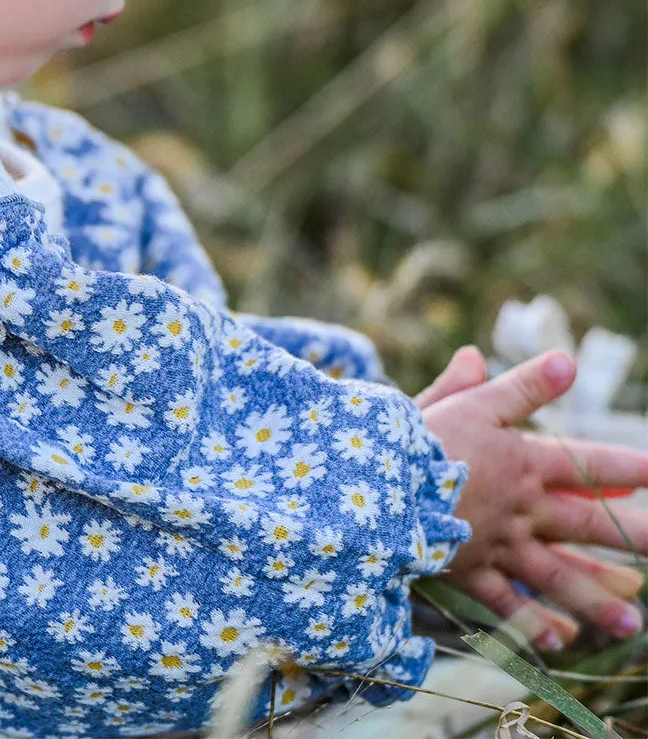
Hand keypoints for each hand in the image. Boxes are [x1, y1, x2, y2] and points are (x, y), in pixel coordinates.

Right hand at [420, 348, 647, 649]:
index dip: (629, 466)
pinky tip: (561, 640)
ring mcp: (499, 546)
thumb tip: (565, 361)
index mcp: (523, 462)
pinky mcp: (469, 572)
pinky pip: (506, 605)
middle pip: (585, 523)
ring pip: (556, 575)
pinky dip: (532, 624)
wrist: (379, 487)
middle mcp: (522, 508)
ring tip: (633, 623)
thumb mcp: (468, 403)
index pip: (586, 462)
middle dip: (633, 537)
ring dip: (596, 599)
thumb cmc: (421, 438)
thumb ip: (516, 388)